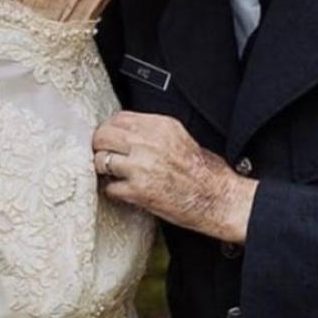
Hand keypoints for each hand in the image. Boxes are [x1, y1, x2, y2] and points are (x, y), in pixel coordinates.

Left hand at [92, 111, 256, 242]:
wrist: (217, 198)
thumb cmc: (203, 171)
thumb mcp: (179, 137)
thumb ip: (151, 131)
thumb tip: (124, 132)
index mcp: (160, 126)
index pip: (118, 118)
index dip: (110, 130)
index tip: (110, 139)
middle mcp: (148, 142)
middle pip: (103, 135)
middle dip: (100, 146)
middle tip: (104, 155)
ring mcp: (141, 167)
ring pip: (100, 160)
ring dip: (103, 168)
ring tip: (113, 174)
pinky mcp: (138, 191)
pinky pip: (109, 187)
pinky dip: (114, 191)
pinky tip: (125, 191)